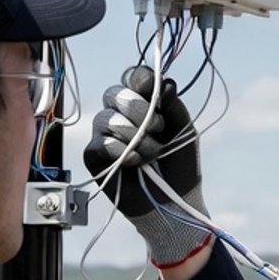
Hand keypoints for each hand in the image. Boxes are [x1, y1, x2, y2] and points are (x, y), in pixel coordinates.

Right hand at [82, 65, 210, 266]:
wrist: (175, 202)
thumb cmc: (180, 166)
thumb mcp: (184, 130)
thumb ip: (173, 105)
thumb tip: (165, 82)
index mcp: (142, 105)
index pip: (131, 77)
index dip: (139, 79)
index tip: (152, 91)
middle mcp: (120, 116)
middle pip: (114, 93)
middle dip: (137, 109)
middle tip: (157, 129)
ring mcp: (105, 136)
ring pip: (106, 118)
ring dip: (134, 136)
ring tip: (151, 154)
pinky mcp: (95, 158)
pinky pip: (100, 144)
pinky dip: (120, 152)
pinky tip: (135, 163)